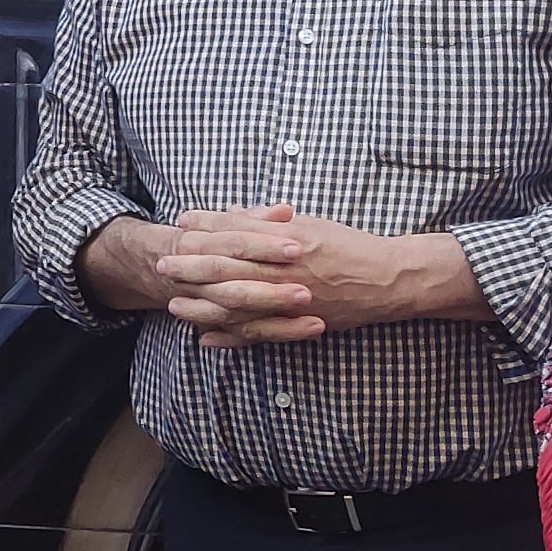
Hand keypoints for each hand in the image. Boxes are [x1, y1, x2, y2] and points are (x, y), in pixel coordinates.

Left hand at [85, 205, 464, 345]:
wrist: (387, 278)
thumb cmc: (349, 245)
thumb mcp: (311, 223)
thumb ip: (271, 220)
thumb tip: (235, 212)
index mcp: (287, 239)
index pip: (237, 231)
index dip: (206, 227)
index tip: (181, 223)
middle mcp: (285, 270)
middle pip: (229, 268)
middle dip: (192, 266)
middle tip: (163, 264)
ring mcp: (290, 300)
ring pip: (238, 304)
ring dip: (203, 305)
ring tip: (175, 304)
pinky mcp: (297, 323)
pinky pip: (260, 334)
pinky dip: (232, 337)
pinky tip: (207, 338)